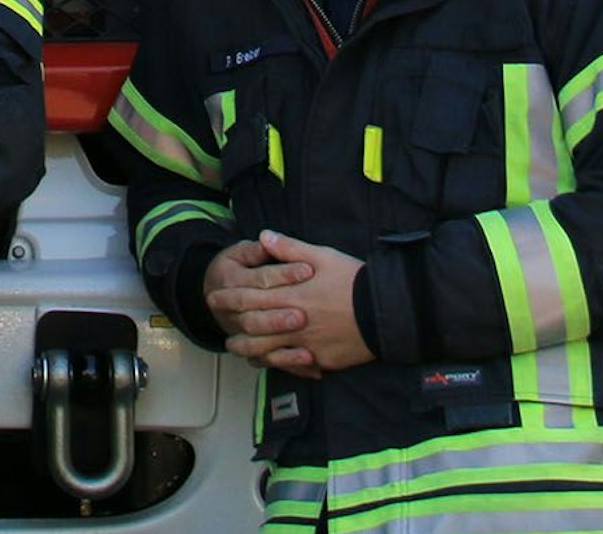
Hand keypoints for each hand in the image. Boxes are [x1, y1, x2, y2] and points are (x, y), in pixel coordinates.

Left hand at [223, 230, 373, 375]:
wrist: (388, 312)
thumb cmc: (355, 281)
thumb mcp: (323, 256)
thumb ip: (290, 248)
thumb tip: (264, 236)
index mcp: (291, 296)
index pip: (250, 298)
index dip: (229, 299)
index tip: (215, 297)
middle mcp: (293, 323)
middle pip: (252, 329)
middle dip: (233, 327)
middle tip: (222, 329)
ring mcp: (306, 345)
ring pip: (267, 352)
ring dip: (248, 350)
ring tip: (238, 348)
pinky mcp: (320, 360)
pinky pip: (291, 366)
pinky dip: (276, 364)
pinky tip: (269, 361)